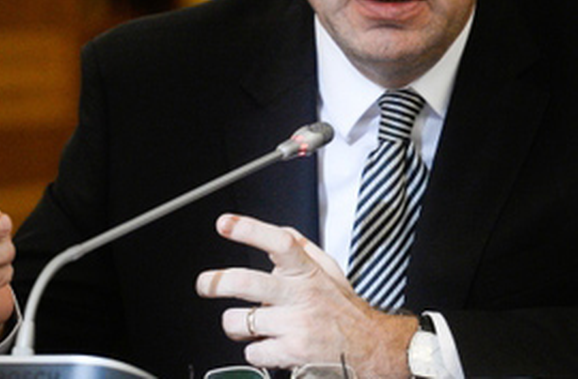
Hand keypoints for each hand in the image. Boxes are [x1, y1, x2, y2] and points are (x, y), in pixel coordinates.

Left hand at [196, 214, 416, 376]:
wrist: (371, 346)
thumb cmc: (344, 308)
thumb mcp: (330, 271)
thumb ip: (304, 249)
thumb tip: (278, 231)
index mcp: (308, 271)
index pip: (279, 242)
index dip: (249, 230)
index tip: (225, 224)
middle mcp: (301, 295)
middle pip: (246, 282)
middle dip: (215, 282)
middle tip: (205, 283)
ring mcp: (295, 325)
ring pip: (239, 321)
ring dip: (236, 323)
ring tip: (248, 323)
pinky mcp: (291, 353)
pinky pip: (251, 351)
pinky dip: (255, 349)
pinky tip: (270, 344)